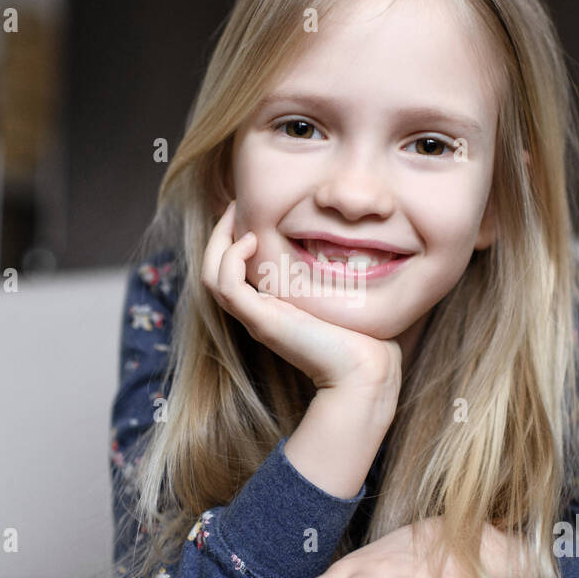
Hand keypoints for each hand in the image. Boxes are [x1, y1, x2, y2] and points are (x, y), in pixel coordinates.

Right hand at [201, 200, 401, 391]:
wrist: (365, 372)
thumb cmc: (365, 336)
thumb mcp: (343, 294)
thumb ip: (336, 273)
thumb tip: (356, 244)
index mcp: (273, 309)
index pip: (233, 272)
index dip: (234, 241)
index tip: (251, 213)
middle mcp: (259, 313)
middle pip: (214, 272)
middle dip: (220, 234)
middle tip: (235, 205)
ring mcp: (258, 318)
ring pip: (213, 277)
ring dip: (219, 241)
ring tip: (236, 215)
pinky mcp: (263, 322)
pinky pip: (228, 286)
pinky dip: (231, 258)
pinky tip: (253, 239)